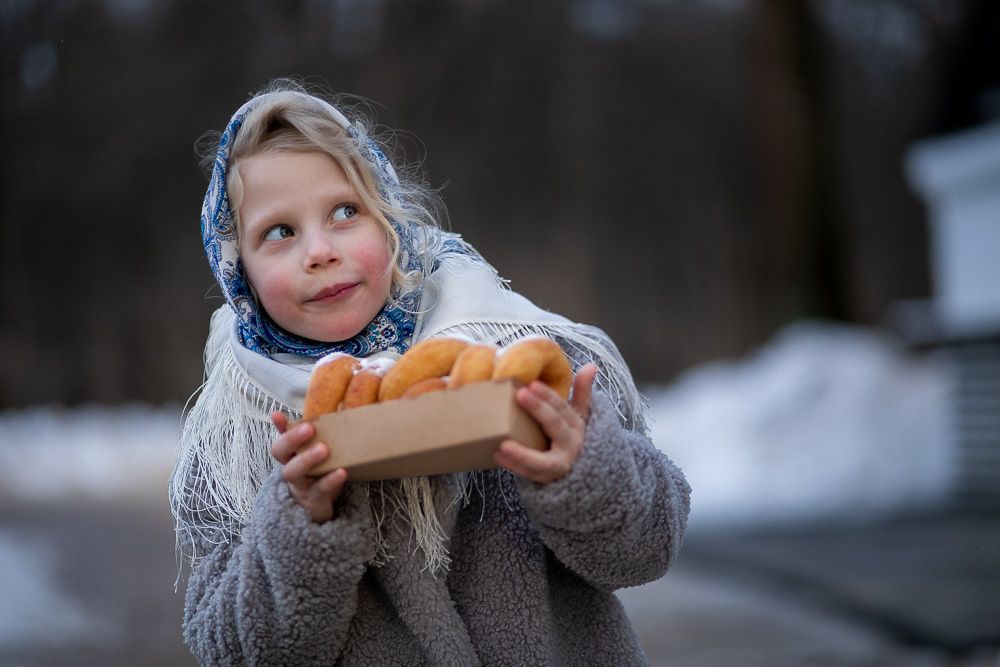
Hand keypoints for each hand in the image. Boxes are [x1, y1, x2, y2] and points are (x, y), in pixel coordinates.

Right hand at [270, 412, 346, 523]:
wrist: (320, 508)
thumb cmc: (321, 473)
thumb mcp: (321, 454)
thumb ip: (325, 434)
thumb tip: (341, 408)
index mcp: (291, 455)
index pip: (281, 437)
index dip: (279, 427)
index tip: (277, 414)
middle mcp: (290, 467)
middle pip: (280, 452)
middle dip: (292, 439)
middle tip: (309, 428)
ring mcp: (300, 485)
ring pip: (293, 472)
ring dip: (307, 459)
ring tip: (324, 449)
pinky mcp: (314, 500)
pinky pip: (319, 490)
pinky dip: (330, 480)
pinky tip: (342, 472)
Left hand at [494, 363, 597, 484]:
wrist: (584, 476)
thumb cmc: (571, 439)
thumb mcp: (580, 417)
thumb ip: (583, 392)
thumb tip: (591, 366)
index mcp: (577, 426)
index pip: (563, 407)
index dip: (549, 396)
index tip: (532, 384)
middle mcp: (571, 444)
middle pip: (556, 426)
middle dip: (539, 410)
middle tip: (520, 395)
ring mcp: (559, 464)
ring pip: (543, 461)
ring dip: (522, 453)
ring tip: (502, 443)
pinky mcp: (546, 479)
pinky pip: (530, 474)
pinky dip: (514, 466)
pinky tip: (497, 455)